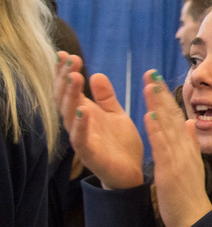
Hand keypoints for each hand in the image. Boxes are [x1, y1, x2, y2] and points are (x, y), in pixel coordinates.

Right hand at [54, 51, 143, 189]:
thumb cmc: (121, 144)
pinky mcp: (90, 153)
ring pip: (69, 115)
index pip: (70, 90)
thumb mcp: (115, 114)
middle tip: (69, 59)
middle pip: (65, 98)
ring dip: (71, 95)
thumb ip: (106, 97)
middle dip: (65, 78)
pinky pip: (81, 138)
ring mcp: (82, 138)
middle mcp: (78, 124)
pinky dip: (80, 124)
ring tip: (74, 77)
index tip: (67, 53)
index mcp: (85, 113)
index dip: (66, 72)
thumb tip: (96, 74)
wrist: (131, 173)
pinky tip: (83, 110)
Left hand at [141, 70, 211, 226]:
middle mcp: (185, 149)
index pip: (178, 117)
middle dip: (162, 94)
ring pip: (168, 126)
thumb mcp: (193, 164)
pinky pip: (163, 146)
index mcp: (188, 147)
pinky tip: (149, 114)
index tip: (157, 80)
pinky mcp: (171, 170)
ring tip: (150, 84)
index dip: (167, 98)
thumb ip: (193, 142)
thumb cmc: (190, 195)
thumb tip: (193, 122)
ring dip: (158, 104)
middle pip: (173, 116)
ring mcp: (179, 158)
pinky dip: (156, 129)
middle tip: (152, 72)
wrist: (195, 218)